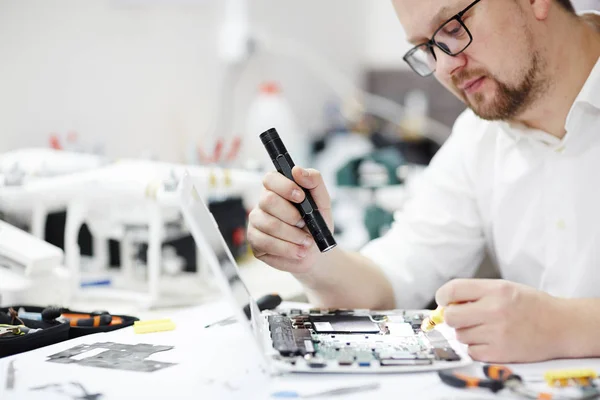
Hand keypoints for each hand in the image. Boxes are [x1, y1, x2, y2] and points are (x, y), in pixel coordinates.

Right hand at [247, 166, 333, 274]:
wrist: (316, 252)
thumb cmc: (316, 224)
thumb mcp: (322, 202)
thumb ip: (314, 181)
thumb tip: (298, 170)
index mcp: (278, 188)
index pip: (270, 178)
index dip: (285, 186)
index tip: (301, 197)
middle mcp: (263, 202)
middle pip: (268, 200)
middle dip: (291, 215)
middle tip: (304, 223)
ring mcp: (256, 221)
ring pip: (269, 224)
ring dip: (293, 235)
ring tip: (306, 241)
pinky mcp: (255, 241)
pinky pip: (266, 242)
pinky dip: (287, 248)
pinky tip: (298, 251)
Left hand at [435, 279, 562, 362]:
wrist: (562, 326)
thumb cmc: (531, 305)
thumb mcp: (505, 288)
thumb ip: (475, 293)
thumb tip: (445, 304)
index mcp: (496, 289)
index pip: (453, 290)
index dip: (443, 296)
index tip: (444, 301)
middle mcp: (495, 310)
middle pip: (451, 316)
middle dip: (453, 317)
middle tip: (463, 317)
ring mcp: (497, 333)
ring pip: (460, 335)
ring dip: (467, 333)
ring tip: (485, 328)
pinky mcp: (500, 353)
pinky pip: (472, 351)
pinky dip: (476, 348)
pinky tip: (490, 341)